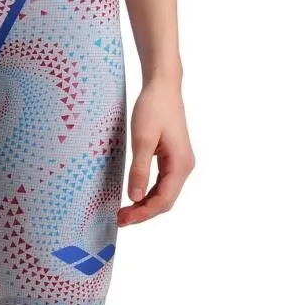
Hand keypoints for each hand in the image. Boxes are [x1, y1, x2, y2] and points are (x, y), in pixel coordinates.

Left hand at [117, 75, 194, 225]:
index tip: (123, 219)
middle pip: (165, 200)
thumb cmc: (153, 107)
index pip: (164, 201)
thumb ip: (140, 169)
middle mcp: (184, 167)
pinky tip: (135, 194)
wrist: (163, 85)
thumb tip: (134, 197)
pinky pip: (162, 181)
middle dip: (143, 212)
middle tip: (119, 219)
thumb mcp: (142, 138)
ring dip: (145, 203)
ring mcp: (180, 162)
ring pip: (164, 192)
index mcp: (180, 165)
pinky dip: (149, 191)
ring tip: (125, 211)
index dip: (143, 213)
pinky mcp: (173, 156)